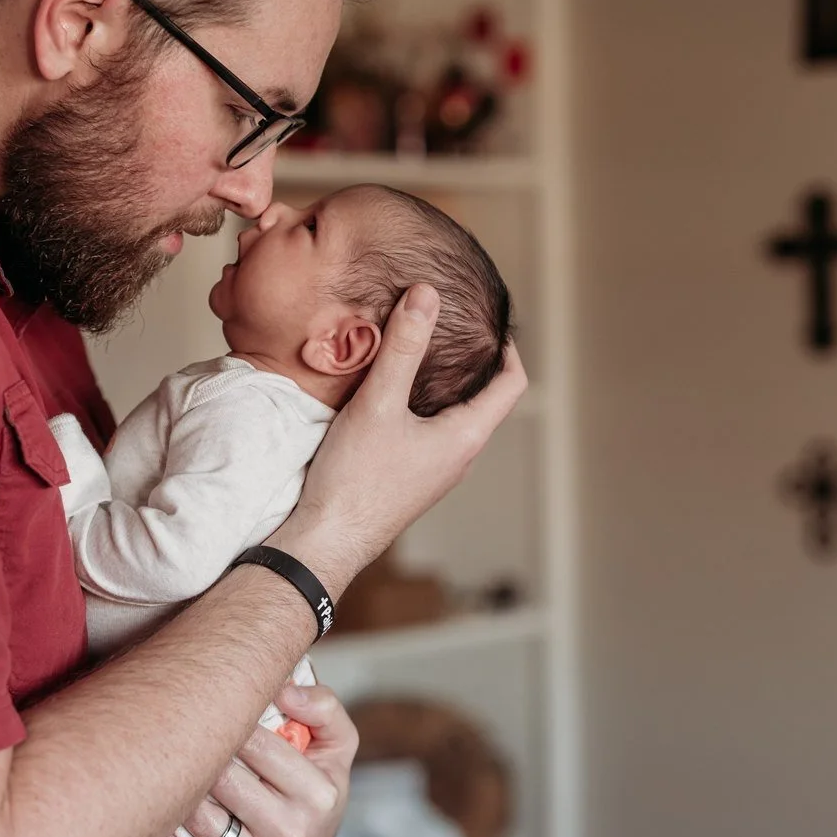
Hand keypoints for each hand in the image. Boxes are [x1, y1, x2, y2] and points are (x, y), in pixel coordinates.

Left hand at [162, 679, 357, 836]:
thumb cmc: (313, 790)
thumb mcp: (336, 748)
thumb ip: (322, 708)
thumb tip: (286, 688)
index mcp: (319, 794)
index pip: (257, 744)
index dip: (227, 723)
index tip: (212, 712)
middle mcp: (293, 834)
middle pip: (223, 779)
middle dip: (200, 754)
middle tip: (181, 736)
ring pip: (200, 817)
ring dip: (180, 791)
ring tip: (169, 768)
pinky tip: (152, 811)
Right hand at [271, 287, 527, 596]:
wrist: (325, 542)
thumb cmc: (355, 479)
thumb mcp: (378, 403)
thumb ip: (403, 347)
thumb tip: (426, 295)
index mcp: (465, 437)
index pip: (511, 384)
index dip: (508, 347)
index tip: (489, 321)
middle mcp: (458, 457)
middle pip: (483, 399)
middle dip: (472, 361)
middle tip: (449, 326)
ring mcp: (434, 471)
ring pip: (452, 417)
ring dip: (442, 384)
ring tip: (418, 351)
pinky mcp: (408, 479)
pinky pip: (427, 434)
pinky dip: (419, 406)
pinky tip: (387, 393)